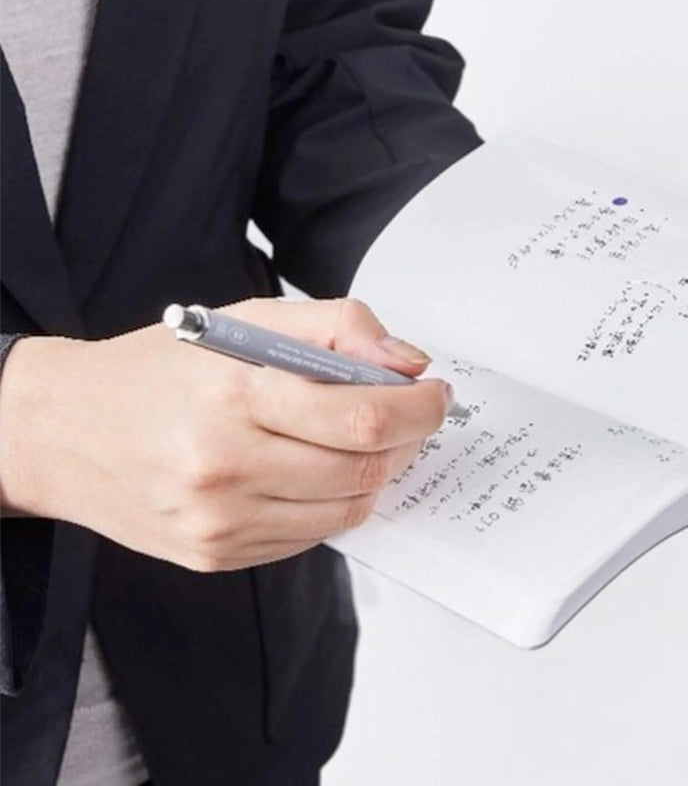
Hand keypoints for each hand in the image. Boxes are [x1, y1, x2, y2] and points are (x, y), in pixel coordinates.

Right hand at [0, 298, 449, 571]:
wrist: (64, 429)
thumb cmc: (158, 369)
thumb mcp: (247, 320)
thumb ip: (337, 329)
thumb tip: (408, 362)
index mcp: (234, 395)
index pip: (363, 417)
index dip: (419, 410)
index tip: (436, 397)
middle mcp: (225, 467)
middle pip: (363, 469)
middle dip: (407, 442)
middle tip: (410, 416)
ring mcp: (219, 521)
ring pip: (346, 511)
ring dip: (376, 475)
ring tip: (365, 441)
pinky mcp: (215, 555)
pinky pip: (310, 538)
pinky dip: (333, 504)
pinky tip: (318, 471)